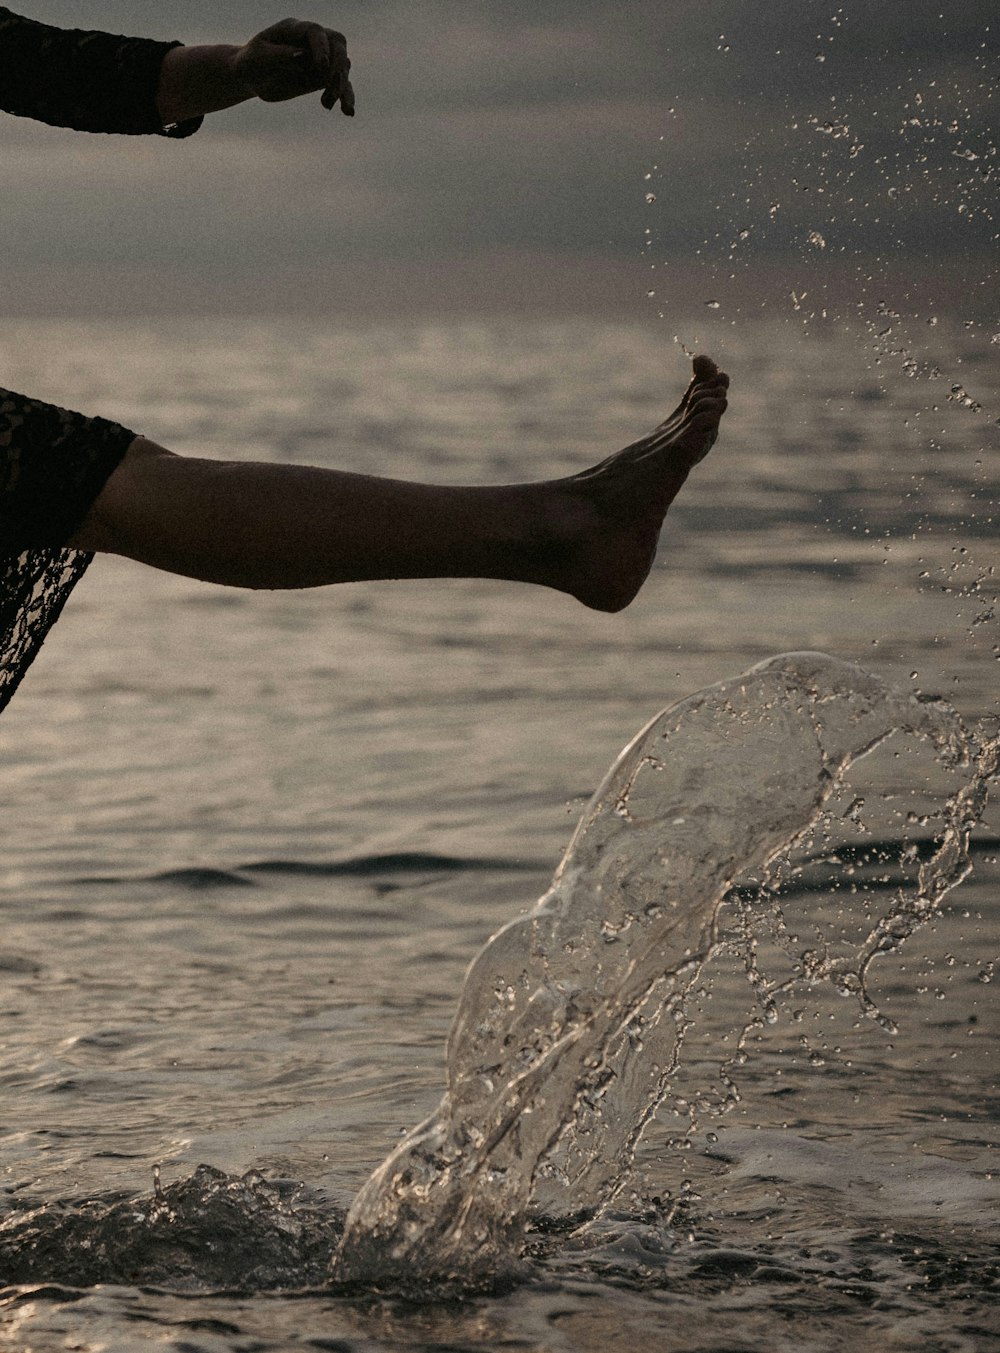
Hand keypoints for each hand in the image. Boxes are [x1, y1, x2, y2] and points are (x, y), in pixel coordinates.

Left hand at [232, 19, 354, 114]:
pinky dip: (347, 97)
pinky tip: (348, 112)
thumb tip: (304, 56)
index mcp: (293, 29)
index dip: (322, 47)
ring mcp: (319, 59)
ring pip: (342, 66)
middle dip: (336, 66)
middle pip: (337, 44)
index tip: (321, 66)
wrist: (252, 77)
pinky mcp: (322, 78)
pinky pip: (341, 85)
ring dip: (340, 86)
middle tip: (327, 85)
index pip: (316, 32)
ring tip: (326, 105)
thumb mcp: (259, 58)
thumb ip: (281, 55)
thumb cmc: (251, 63)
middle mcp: (311, 41)